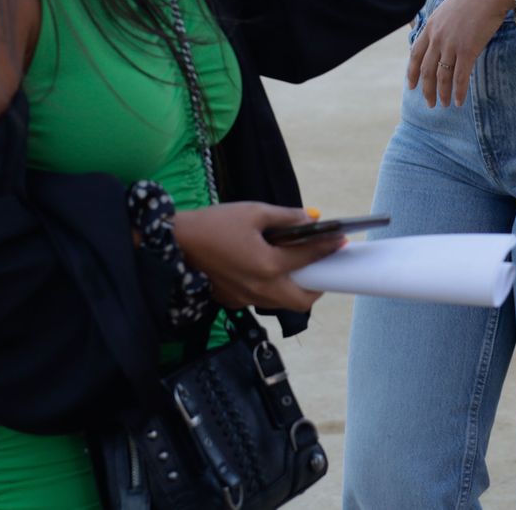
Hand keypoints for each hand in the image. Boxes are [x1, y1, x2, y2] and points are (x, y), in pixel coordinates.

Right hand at [171, 202, 344, 312]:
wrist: (174, 244)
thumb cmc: (213, 224)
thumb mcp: (253, 212)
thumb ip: (286, 217)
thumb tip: (311, 218)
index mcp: (267, 265)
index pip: (309, 258)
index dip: (328, 247)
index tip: (341, 241)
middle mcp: (260, 288)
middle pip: (302, 300)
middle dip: (317, 286)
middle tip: (320, 266)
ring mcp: (245, 298)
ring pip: (281, 303)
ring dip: (294, 289)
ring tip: (296, 267)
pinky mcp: (232, 301)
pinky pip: (260, 300)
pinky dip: (271, 289)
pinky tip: (267, 270)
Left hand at [406, 0, 511, 106]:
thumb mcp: (451, 7)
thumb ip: (445, 24)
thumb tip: (448, 36)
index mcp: (431, 26)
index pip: (415, 54)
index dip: (412, 72)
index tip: (411, 85)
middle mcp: (437, 37)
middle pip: (426, 70)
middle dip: (426, 89)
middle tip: (429, 103)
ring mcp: (451, 44)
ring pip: (441, 76)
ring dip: (441, 93)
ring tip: (443, 104)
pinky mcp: (467, 50)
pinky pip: (460, 77)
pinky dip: (458, 92)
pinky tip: (458, 102)